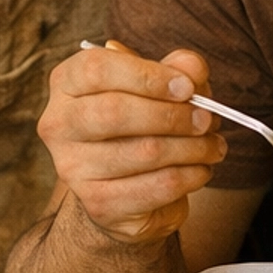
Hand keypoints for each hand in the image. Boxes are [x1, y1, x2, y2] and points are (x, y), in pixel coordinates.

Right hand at [38, 42, 226, 243]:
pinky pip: (157, 186)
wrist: (125, 190)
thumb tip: (192, 68)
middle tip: (207, 119)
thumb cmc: (140, 125)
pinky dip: (190, 176)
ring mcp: (73, 168)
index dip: (147, 75)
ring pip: (145, 151)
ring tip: (212, 145)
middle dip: (173, 115)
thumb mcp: (160, 88)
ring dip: (192, 147)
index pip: (96, 69)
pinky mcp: (98, 203)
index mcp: (66, 84)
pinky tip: (201, 169)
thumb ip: (177, 70)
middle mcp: (59, 124)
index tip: (187, 87)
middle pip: (115, 111)